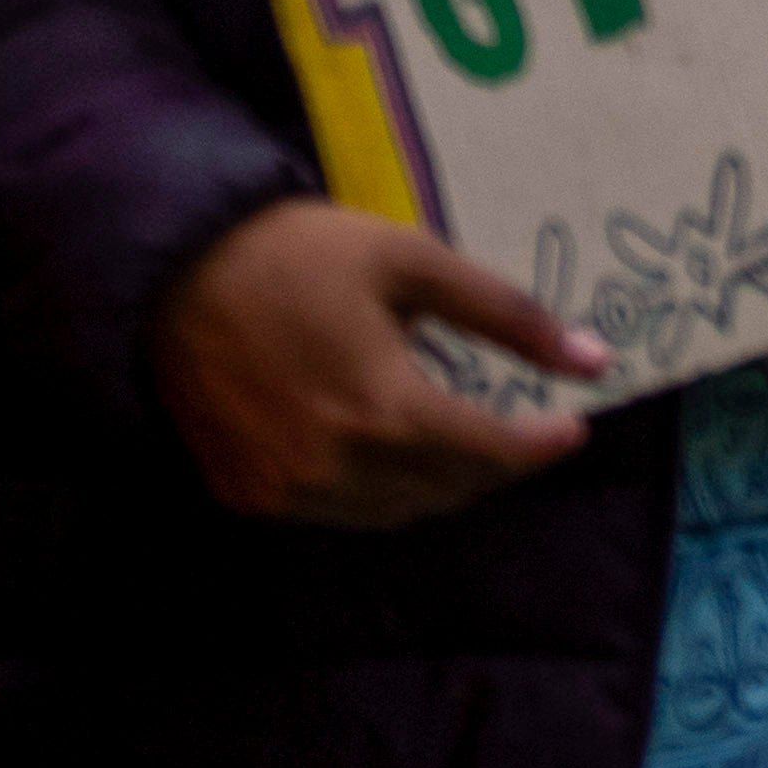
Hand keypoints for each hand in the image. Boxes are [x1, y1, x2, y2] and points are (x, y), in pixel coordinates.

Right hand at [147, 196, 604, 528]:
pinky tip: (387, 449)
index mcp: (384, 408)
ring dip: (440, 484)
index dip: (540, 446)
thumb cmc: (301, 255)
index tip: (571, 427)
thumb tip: (593, 360)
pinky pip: (337, 513)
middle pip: (448, 489)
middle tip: (518, 426)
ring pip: (395, 513)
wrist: (174, 274)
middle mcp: (336, 466)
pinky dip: (378, 491)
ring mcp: (285, 490)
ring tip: (460, 438)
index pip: (490, 454)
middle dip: (495, 462)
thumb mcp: (414, 262)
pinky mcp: (246, 494)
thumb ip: (507, 317)